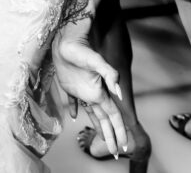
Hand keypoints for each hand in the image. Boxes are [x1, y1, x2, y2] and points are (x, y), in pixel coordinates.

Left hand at [52, 31, 126, 157]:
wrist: (66, 38)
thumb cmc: (80, 48)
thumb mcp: (95, 61)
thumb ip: (109, 74)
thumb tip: (119, 92)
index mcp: (100, 92)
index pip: (113, 117)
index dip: (119, 131)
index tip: (123, 146)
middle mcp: (93, 93)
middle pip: (105, 120)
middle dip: (112, 136)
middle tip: (117, 152)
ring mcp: (82, 90)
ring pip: (93, 114)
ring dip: (98, 128)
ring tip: (104, 140)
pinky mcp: (69, 85)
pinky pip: (73, 102)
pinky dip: (74, 110)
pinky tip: (74, 116)